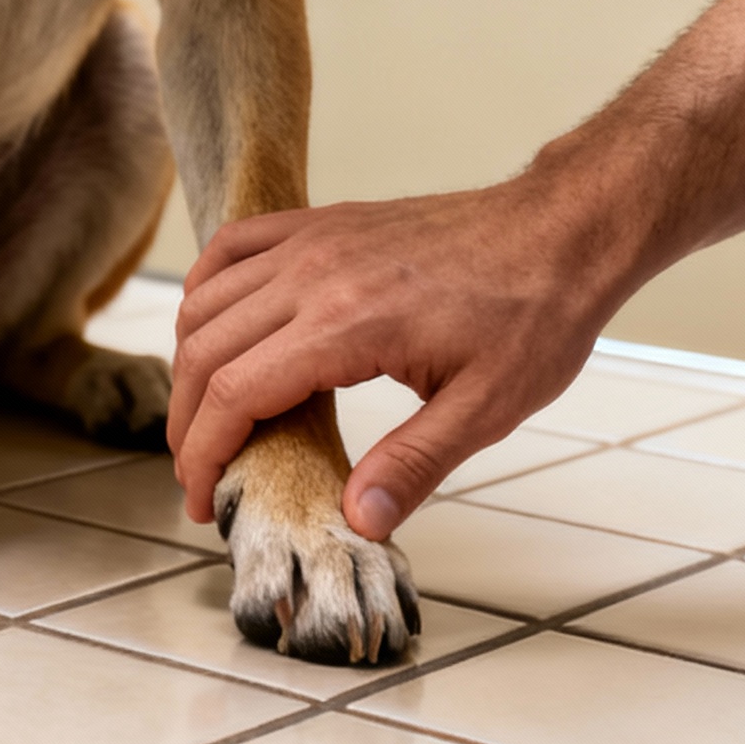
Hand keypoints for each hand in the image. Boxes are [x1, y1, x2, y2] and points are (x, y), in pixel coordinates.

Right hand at [168, 180, 608, 536]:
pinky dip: (206, 289)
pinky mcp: (322, 221)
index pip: (233, 392)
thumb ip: (415, 464)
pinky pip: (233, 246)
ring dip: (188, 362)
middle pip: (205, 349)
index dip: (202, 454)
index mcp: (347, 324)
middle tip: (198, 474)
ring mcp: (313, 240)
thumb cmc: (532, 315)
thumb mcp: (486, 407)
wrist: (559, 231)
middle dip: (185, 422)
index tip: (201, 499)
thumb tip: (358, 522)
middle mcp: (313, 273)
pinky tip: (213, 326)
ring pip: (207, 299)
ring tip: (204, 418)